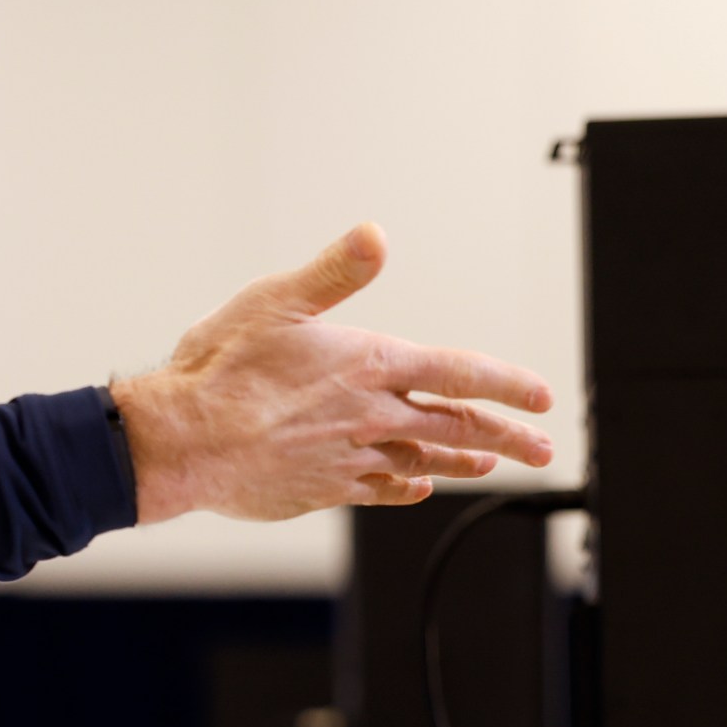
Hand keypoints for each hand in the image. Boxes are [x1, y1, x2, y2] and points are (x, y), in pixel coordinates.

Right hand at [111, 224, 553, 523]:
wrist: (183, 441)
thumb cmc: (220, 370)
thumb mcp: (274, 303)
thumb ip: (332, 273)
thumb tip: (375, 236)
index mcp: (369, 365)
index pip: (460, 373)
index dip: (507, 384)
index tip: (542, 397)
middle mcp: (372, 416)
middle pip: (458, 426)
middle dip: (507, 436)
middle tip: (542, 447)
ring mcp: (351, 458)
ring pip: (425, 460)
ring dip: (463, 461)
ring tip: (489, 464)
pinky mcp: (324, 490)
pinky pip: (381, 490)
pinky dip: (408, 486)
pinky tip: (416, 486)